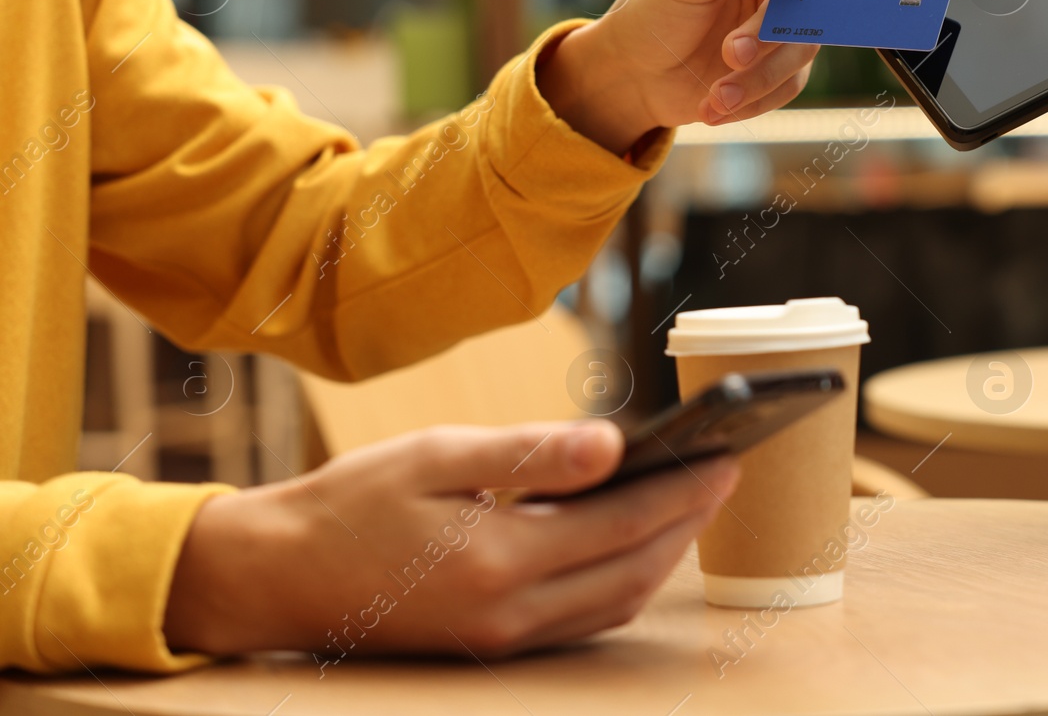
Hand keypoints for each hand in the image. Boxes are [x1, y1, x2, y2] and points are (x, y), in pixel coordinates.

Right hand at [164, 421, 738, 659]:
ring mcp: (502, 640)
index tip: (726, 458)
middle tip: (725, 477)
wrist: (276, 576)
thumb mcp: (437, 455)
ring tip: (690, 506)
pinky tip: (631, 546)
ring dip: (661, 558)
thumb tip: (613, 445)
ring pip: (615, 605)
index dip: (683, 492)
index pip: (622, 525)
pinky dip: (621, 584)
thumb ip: (530, 454)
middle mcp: (510, 614)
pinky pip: (581, 622)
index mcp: (499, 560)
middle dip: (687, 525)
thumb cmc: (351, 502)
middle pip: (633, 572)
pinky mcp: (491, 646)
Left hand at [540, 0, 840, 153]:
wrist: (633, 75)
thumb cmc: (651, 12)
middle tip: (731, 51)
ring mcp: (785, 20)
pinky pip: (789, 83)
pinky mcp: (781, 65)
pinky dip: (754, 97)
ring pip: (806, 44)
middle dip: (773, 29)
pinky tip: (715, 103)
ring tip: (717, 93)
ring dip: (760, 73)